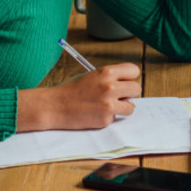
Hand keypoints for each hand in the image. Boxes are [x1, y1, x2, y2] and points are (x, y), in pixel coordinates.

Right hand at [18, 62, 141, 130]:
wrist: (54, 106)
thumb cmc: (71, 90)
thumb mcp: (91, 75)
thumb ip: (110, 78)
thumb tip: (126, 84)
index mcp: (107, 72)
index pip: (134, 70)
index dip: (130, 76)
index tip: (125, 81)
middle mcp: (110, 87)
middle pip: (136, 88)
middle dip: (129, 92)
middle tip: (120, 95)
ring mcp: (109, 104)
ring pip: (132, 106)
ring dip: (123, 106)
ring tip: (109, 105)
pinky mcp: (105, 119)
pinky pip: (117, 117)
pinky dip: (110, 117)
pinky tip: (96, 113)